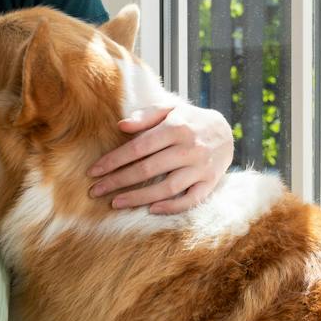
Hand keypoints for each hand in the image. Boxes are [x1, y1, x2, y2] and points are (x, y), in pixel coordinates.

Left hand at [86, 103, 233, 214]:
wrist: (226, 132)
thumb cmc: (189, 121)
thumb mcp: (170, 110)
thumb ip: (146, 116)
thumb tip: (121, 126)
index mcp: (176, 127)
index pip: (138, 147)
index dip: (114, 160)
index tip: (94, 172)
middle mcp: (189, 148)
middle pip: (148, 169)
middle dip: (118, 181)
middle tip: (96, 191)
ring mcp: (201, 167)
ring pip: (166, 187)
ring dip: (139, 198)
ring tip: (116, 203)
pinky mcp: (210, 183)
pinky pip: (190, 200)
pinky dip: (171, 207)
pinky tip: (151, 210)